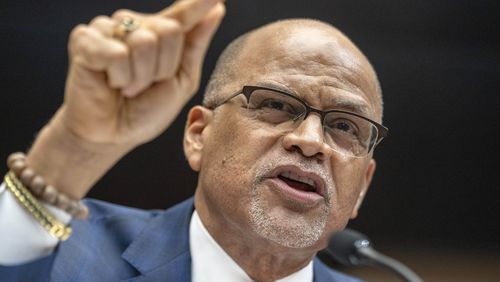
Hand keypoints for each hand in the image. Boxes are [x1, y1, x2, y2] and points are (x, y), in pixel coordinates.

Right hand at [60, 0, 224, 147]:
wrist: (113, 135)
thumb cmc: (145, 110)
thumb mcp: (181, 80)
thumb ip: (195, 44)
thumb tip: (217, 9)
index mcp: (157, 34)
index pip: (182, 14)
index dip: (198, 3)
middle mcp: (133, 26)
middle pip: (168, 31)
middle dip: (163, 68)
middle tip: (145, 85)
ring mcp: (107, 30)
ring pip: (144, 42)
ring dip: (141, 77)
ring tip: (127, 86)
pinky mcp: (85, 41)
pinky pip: (117, 53)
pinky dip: (120, 77)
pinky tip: (110, 83)